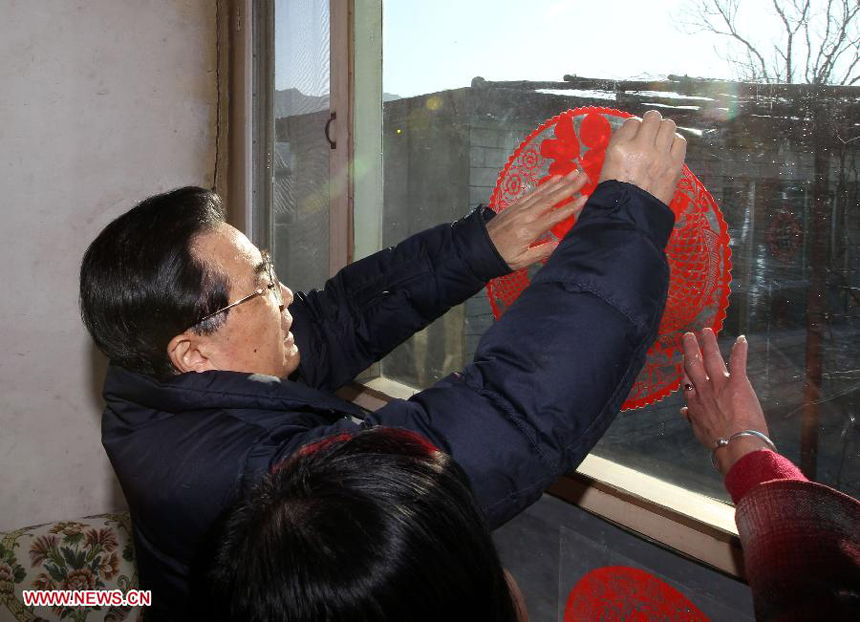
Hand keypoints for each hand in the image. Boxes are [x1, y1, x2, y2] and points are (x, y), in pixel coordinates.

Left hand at [486, 170, 588, 270]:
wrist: (479, 249)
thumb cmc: (503, 257)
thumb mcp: (522, 261)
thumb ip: (542, 251)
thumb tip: (560, 243)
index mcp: (529, 230)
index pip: (553, 217)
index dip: (570, 208)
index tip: (585, 198)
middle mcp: (525, 215)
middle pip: (550, 199)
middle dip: (568, 187)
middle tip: (584, 176)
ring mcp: (519, 208)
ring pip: (542, 192)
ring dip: (559, 182)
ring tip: (574, 173)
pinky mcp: (514, 205)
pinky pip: (532, 192)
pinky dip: (544, 184)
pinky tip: (554, 178)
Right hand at [598, 110, 685, 204]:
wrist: (630, 213)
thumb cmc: (615, 190)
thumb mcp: (608, 163)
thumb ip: (621, 144)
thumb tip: (635, 132)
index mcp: (620, 147)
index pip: (631, 121)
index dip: (634, 127)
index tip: (635, 135)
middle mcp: (641, 147)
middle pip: (652, 117)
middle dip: (651, 122)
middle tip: (650, 132)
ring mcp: (660, 155)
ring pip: (669, 125)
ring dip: (664, 130)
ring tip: (661, 140)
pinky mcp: (675, 165)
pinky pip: (680, 140)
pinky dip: (675, 142)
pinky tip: (669, 149)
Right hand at [681, 329, 770, 474]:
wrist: (735, 446)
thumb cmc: (717, 443)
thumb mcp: (698, 431)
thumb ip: (692, 418)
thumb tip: (684, 412)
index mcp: (694, 402)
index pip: (686, 381)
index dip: (685, 369)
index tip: (684, 360)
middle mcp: (703, 389)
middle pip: (693, 364)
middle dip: (690, 348)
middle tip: (688, 336)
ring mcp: (720, 385)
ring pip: (711, 358)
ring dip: (708, 343)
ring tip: (706, 331)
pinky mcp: (738, 383)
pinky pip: (738, 362)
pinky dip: (740, 350)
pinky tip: (742, 339)